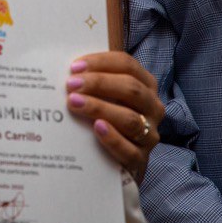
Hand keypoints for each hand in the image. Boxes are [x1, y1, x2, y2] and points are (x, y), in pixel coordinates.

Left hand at [64, 51, 163, 182]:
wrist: (113, 159)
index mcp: (145, 85)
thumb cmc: (106, 116)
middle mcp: (152, 108)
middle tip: (71, 84)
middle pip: (131, 89)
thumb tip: (68, 69)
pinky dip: (113, 138)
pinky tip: (97, 128)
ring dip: (100, 108)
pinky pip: (129, 150)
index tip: (75, 67)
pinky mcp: (140, 159)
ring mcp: (149, 134)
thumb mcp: (104, 94)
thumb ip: (92, 79)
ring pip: (130, 119)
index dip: (101, 62)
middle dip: (99, 83)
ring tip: (75, 103)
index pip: (127, 65)